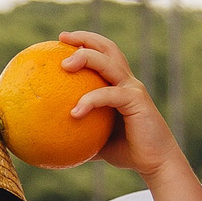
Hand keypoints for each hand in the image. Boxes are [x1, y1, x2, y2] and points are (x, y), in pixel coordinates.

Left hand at [54, 31, 187, 180]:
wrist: (155, 162)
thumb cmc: (125, 151)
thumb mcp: (94, 139)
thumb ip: (76, 131)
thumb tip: (46, 136)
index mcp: (119, 84)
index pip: (103, 54)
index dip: (84, 42)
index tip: (61, 39)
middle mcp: (127, 81)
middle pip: (108, 48)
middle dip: (85, 38)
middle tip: (62, 38)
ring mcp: (133, 89)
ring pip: (109, 63)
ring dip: (86, 57)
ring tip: (64, 65)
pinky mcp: (137, 101)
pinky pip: (109, 94)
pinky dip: (90, 100)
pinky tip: (74, 113)